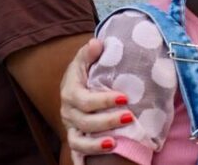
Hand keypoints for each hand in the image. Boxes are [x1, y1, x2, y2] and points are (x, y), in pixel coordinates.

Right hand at [59, 39, 133, 162]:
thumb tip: (97, 43)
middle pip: (84, 122)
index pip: (84, 100)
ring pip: (78, 140)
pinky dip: (82, 159)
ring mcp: (71, 127)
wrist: (76, 85)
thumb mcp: (85, 59)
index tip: (124, 97)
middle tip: (129, 117)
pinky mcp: (75, 137)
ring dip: (95, 144)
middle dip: (107, 121)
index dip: (102, 101)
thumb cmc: (85, 72)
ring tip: (114, 143)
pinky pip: (76, 152)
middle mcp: (68, 111)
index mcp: (70, 92)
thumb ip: (90, 53)